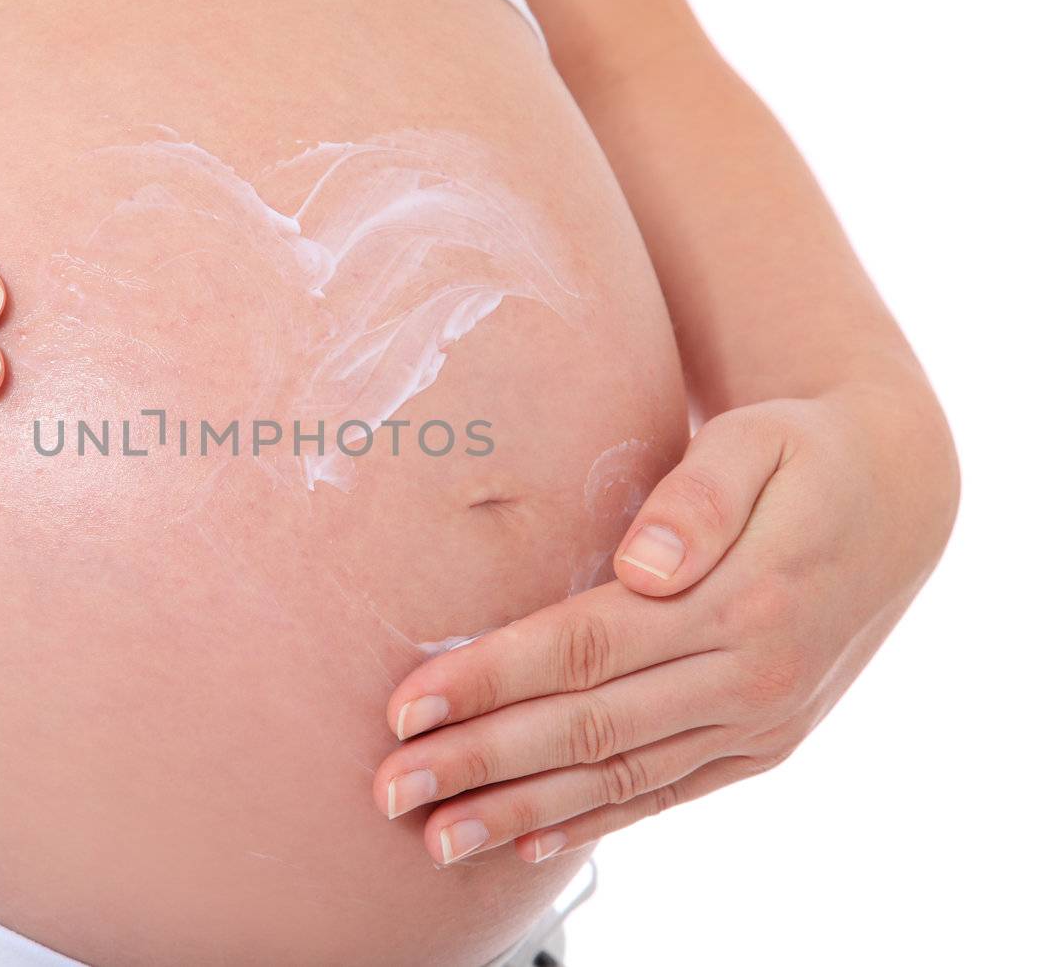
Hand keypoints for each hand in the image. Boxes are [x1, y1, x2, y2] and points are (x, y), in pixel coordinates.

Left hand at [373, 392, 956, 865]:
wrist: (897, 500)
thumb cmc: (803, 454)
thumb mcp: (762, 441)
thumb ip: (701, 499)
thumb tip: (643, 566)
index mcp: (743, 600)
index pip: (586, 648)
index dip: (490, 680)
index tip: (405, 704)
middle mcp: (752, 677)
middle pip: (587, 727)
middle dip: (479, 762)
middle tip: (388, 789)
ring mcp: (760, 722)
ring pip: (621, 777)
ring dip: (522, 812)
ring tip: (435, 837)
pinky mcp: (762, 745)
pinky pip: (667, 793)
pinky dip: (597, 821)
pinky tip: (529, 842)